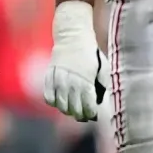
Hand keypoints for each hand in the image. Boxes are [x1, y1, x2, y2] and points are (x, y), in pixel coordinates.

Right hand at [44, 0, 104, 121]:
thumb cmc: (91, 54)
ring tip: (72, 107)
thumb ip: (103, 85)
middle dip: (80, 115)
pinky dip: (54, 102)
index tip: (94, 114)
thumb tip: (100, 102)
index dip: (91, 114)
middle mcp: (71, 83)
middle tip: (84, 113)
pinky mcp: (48, 78)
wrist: (72, 37)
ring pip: (61, 106)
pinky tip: (60, 99)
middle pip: (74, 110)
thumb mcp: (104, 68)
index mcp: (87, 82)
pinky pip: (48, 98)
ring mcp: (58, 81)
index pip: (88, 108)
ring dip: (67, 110)